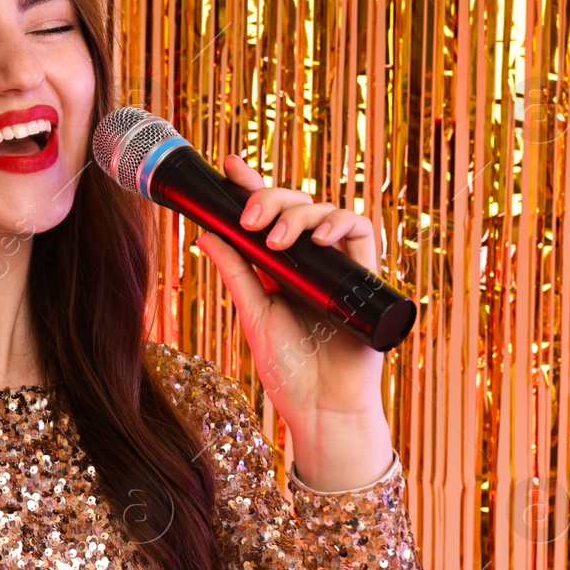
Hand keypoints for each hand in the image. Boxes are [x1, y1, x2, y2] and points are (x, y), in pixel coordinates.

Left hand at [194, 154, 385, 439]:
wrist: (321, 405)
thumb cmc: (288, 367)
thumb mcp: (252, 313)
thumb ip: (235, 270)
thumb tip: (205, 231)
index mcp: (278, 266)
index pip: (266, 216)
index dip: (251, 186)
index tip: (229, 164)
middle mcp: (308, 261)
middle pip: (293, 206)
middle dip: (269, 199)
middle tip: (249, 218)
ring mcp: (336, 266)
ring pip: (323, 211)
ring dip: (297, 214)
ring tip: (275, 240)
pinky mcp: (364, 275)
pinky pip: (361, 230)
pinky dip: (339, 223)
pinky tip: (319, 237)